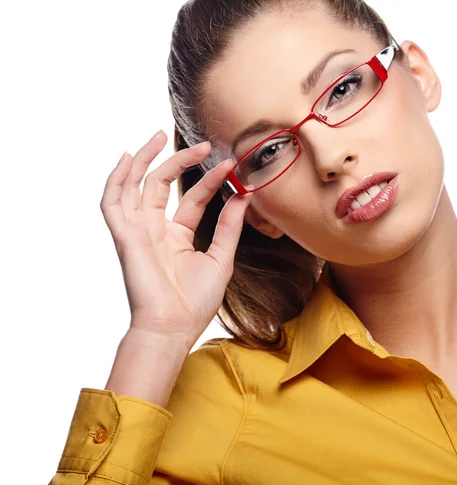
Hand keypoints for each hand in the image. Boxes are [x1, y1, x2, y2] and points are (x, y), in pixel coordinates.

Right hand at [100, 130, 251, 348]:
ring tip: (159, 136)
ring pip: (133, 186)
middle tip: (203, 145)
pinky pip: (112, 202)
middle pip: (161, 185)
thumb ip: (229, 226)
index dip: (209, 180)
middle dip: (179, 161)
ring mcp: (137, 231)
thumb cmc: (195, 301)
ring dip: (144, 160)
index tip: (229, 165)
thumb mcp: (221, 257)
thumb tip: (244, 196)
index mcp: (177, 236)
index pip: (192, 198)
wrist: (174, 327)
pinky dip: (116, 180)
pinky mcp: (123, 236)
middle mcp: (155, 230)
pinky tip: (127, 159)